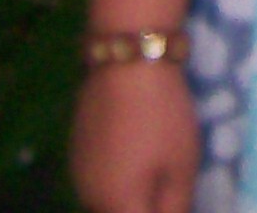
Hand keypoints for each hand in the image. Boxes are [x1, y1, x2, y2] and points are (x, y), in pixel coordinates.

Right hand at [70, 59, 199, 212]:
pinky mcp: (75, 149)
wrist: (126, 59)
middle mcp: (90, 198)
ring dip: (130, 197)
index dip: (166, 212)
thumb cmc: (161, 116)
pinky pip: (98, 180)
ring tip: (156, 166)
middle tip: (172, 186)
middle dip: (146, 206)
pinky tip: (135, 153)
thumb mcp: (182, 166)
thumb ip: (175, 206)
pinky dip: (116, 179)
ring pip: (108, 201)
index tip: (178, 197)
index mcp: (118, 207)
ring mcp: (79, 173)